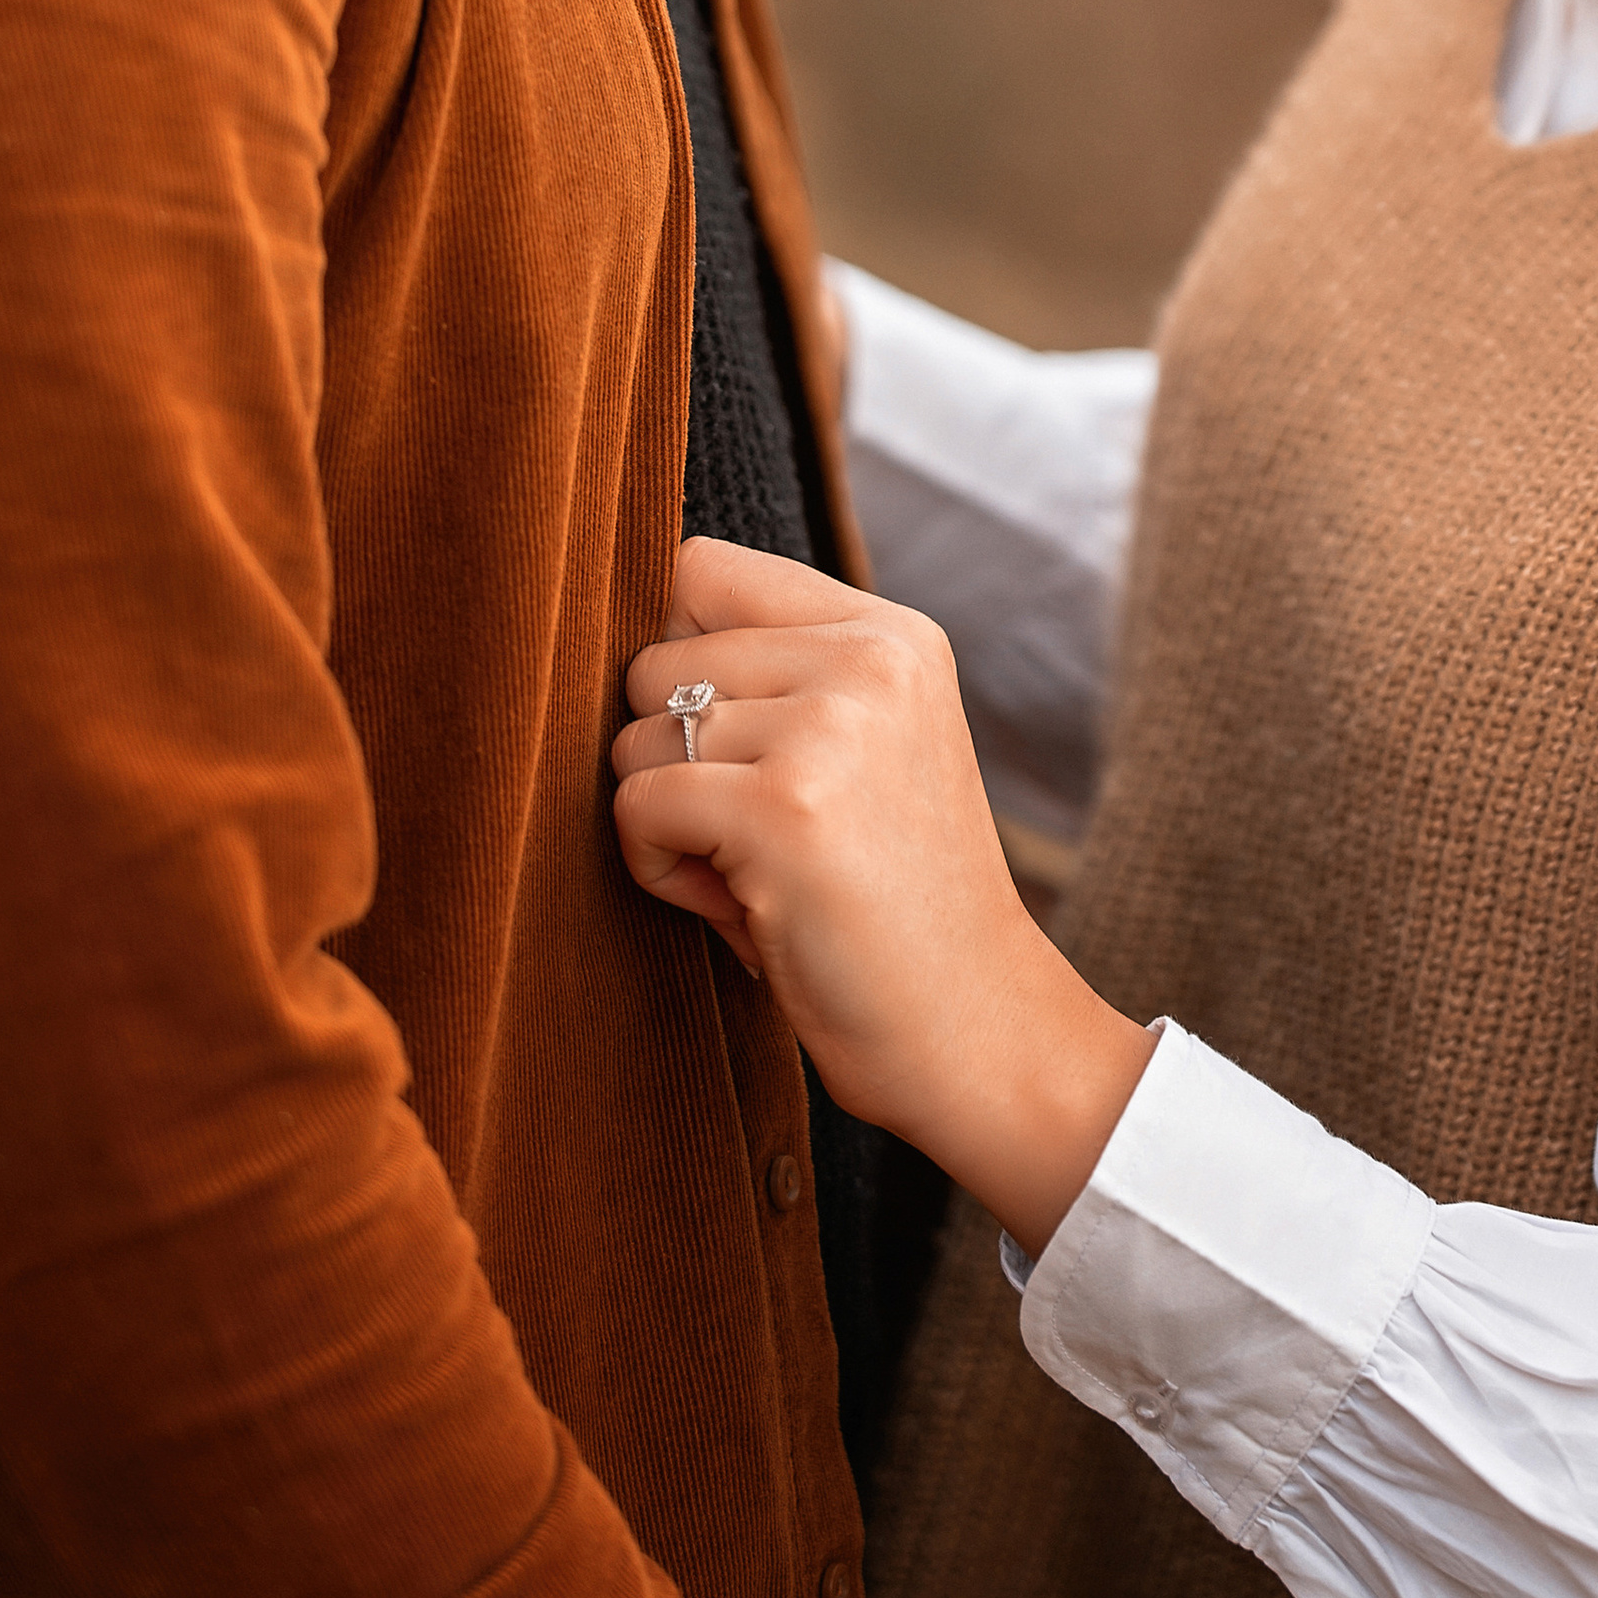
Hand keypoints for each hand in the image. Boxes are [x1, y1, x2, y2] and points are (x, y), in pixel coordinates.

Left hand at [612, 537, 1152, 1258]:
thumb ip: (774, 680)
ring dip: (663, 820)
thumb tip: (621, 644)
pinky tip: (737, 906)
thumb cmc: (892, 905)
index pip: (701, 566)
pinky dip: (659, 870)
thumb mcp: (865, 749)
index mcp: (889, 633)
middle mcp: (867, 659)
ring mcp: (830, 728)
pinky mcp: (786, 809)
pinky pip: (637, 807)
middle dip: (668, 755)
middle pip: (654, 657)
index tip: (717, 740)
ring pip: (636, 735)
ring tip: (748, 874)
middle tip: (747, 835)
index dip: (674, 653)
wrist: (976, 1030)